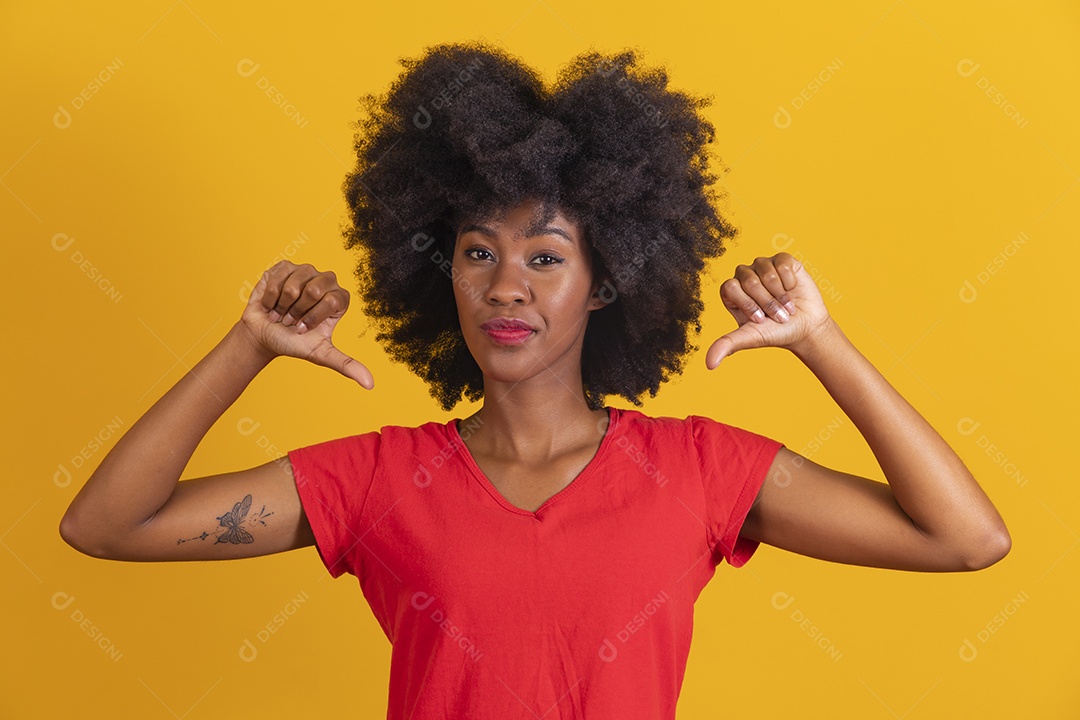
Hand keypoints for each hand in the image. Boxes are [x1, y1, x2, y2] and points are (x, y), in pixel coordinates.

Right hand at [239, 260, 373, 388]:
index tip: (304, 328)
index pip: (333, 300)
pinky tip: (270, 304)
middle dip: (298, 311)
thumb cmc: (294, 342)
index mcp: (339, 298)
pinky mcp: (284, 266)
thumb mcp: (321, 354)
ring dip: (283, 306)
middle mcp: (326, 281)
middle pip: (315, 289)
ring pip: (294, 285)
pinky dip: (270, 298)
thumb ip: (347, 364)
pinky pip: (277, 279)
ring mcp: (306, 271)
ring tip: (281, 313)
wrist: (264, 335)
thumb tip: (370, 384)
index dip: (314, 317)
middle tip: (292, 320)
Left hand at [705, 252, 832, 368]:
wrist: (805, 327)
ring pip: (765, 271)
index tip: (760, 320)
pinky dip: (790, 281)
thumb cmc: (775, 332)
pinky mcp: (782, 260)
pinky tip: (792, 290)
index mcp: (731, 292)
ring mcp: (763, 266)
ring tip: (788, 307)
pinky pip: (782, 263)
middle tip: (779, 317)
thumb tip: (709, 365)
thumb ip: (727, 344)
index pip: (730, 287)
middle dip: (766, 302)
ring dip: (779, 294)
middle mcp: (744, 276)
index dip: (747, 304)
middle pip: (748, 280)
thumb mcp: (750, 338)